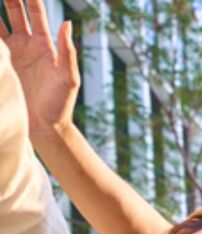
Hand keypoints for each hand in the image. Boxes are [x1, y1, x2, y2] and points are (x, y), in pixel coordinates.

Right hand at [0, 0, 79, 137]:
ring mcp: (11, 55)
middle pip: (13, 12)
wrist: (45, 127)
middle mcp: (25, 45)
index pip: (35, 13)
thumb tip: (67, 23)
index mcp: (44, 44)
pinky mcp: (1, 66)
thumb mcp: (68, 77)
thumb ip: (67, 51)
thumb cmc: (61, 104)